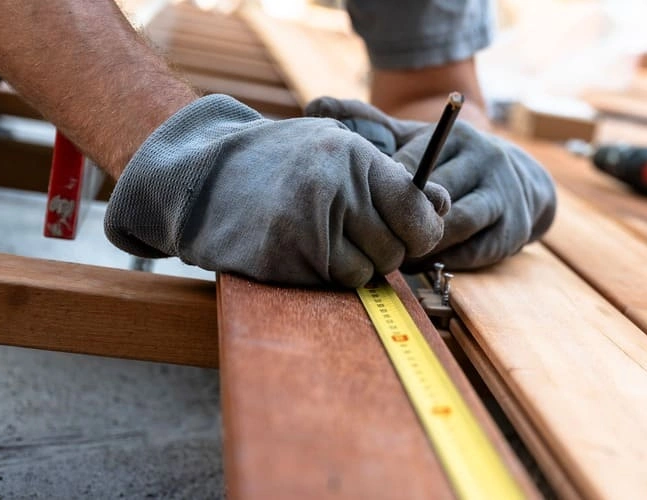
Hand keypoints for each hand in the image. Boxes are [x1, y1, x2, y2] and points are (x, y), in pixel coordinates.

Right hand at [104, 94, 449, 286]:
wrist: (202, 177)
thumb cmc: (281, 163)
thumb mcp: (338, 148)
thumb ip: (392, 179)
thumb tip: (444, 206)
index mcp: (355, 158)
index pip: (418, 210)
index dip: (422, 228)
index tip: (411, 231)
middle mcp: (336, 190)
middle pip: (397, 248)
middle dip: (386, 249)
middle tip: (356, 232)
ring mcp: (309, 227)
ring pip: (369, 271)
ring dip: (357, 264)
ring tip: (325, 237)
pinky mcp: (286, 260)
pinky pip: (336, 283)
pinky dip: (330, 275)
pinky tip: (305, 251)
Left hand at [306, 97, 556, 269]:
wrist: (522, 186)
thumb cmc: (451, 164)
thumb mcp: (417, 140)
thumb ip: (371, 125)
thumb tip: (315, 104)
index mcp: (458, 136)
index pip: (412, 165)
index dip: (382, 191)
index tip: (357, 208)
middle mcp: (486, 160)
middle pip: (434, 197)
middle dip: (399, 221)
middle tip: (366, 240)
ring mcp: (504, 196)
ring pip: (453, 226)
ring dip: (421, 245)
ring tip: (392, 255)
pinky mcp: (513, 231)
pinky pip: (471, 252)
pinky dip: (443, 262)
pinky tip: (420, 264)